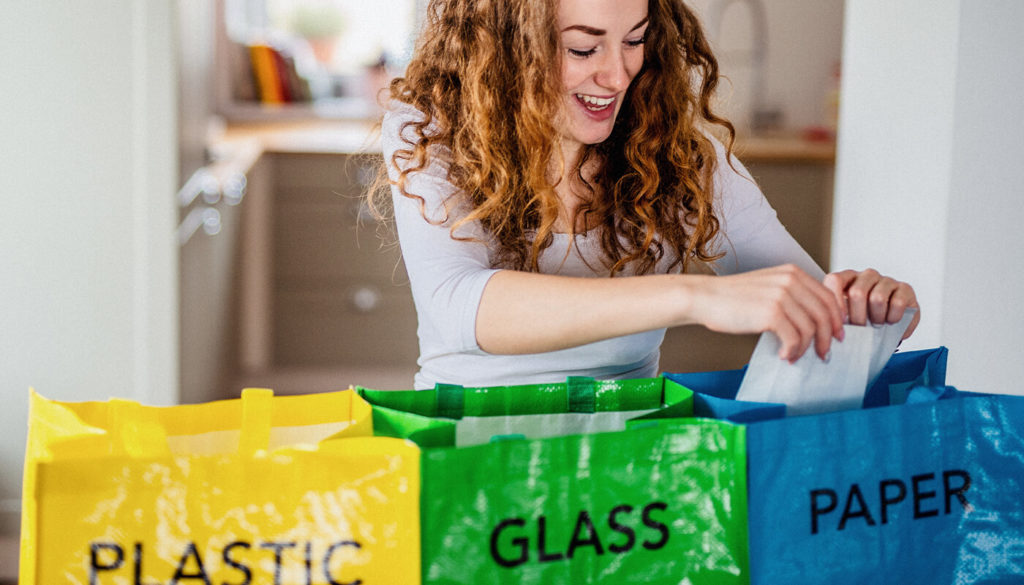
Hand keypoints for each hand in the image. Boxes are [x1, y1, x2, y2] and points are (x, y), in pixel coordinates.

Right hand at [691, 264, 844, 361]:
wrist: (704, 297)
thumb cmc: (732, 297)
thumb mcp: (767, 286)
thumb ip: (791, 295)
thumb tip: (812, 320)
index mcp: (792, 273)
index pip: (827, 297)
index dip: (836, 319)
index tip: (836, 335)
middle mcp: (790, 281)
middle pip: (824, 314)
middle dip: (827, 338)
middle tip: (824, 353)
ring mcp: (782, 296)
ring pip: (810, 329)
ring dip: (806, 348)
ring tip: (795, 356)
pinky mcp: (771, 313)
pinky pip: (794, 339)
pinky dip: (792, 351)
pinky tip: (783, 355)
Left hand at [823, 269, 919, 338]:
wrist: (891, 324)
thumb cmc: (866, 319)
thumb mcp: (849, 316)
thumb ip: (838, 316)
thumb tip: (831, 330)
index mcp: (848, 278)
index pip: (835, 280)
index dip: (836, 302)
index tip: (839, 322)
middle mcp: (867, 276)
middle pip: (857, 292)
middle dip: (857, 317)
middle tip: (860, 328)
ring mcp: (887, 280)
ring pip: (877, 298)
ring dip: (876, 318)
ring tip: (877, 325)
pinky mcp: (905, 288)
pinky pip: (898, 303)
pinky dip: (893, 318)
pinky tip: (891, 322)